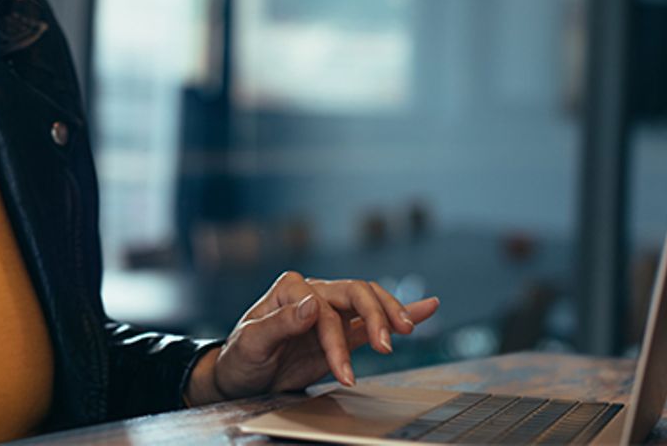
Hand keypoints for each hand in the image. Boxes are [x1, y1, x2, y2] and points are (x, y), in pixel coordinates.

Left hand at [184, 271, 439, 404]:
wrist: (240, 377)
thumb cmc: (240, 358)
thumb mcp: (250, 342)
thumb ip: (278, 322)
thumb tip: (310, 303)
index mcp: (289, 289)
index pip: (323, 307)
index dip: (335, 339)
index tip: (343, 371)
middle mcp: (312, 293)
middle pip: (355, 292)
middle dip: (375, 317)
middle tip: (386, 345)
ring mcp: (330, 310)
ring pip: (369, 301)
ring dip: (390, 313)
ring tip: (407, 330)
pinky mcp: (342, 332)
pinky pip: (372, 320)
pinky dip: (401, 312)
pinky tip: (426, 307)